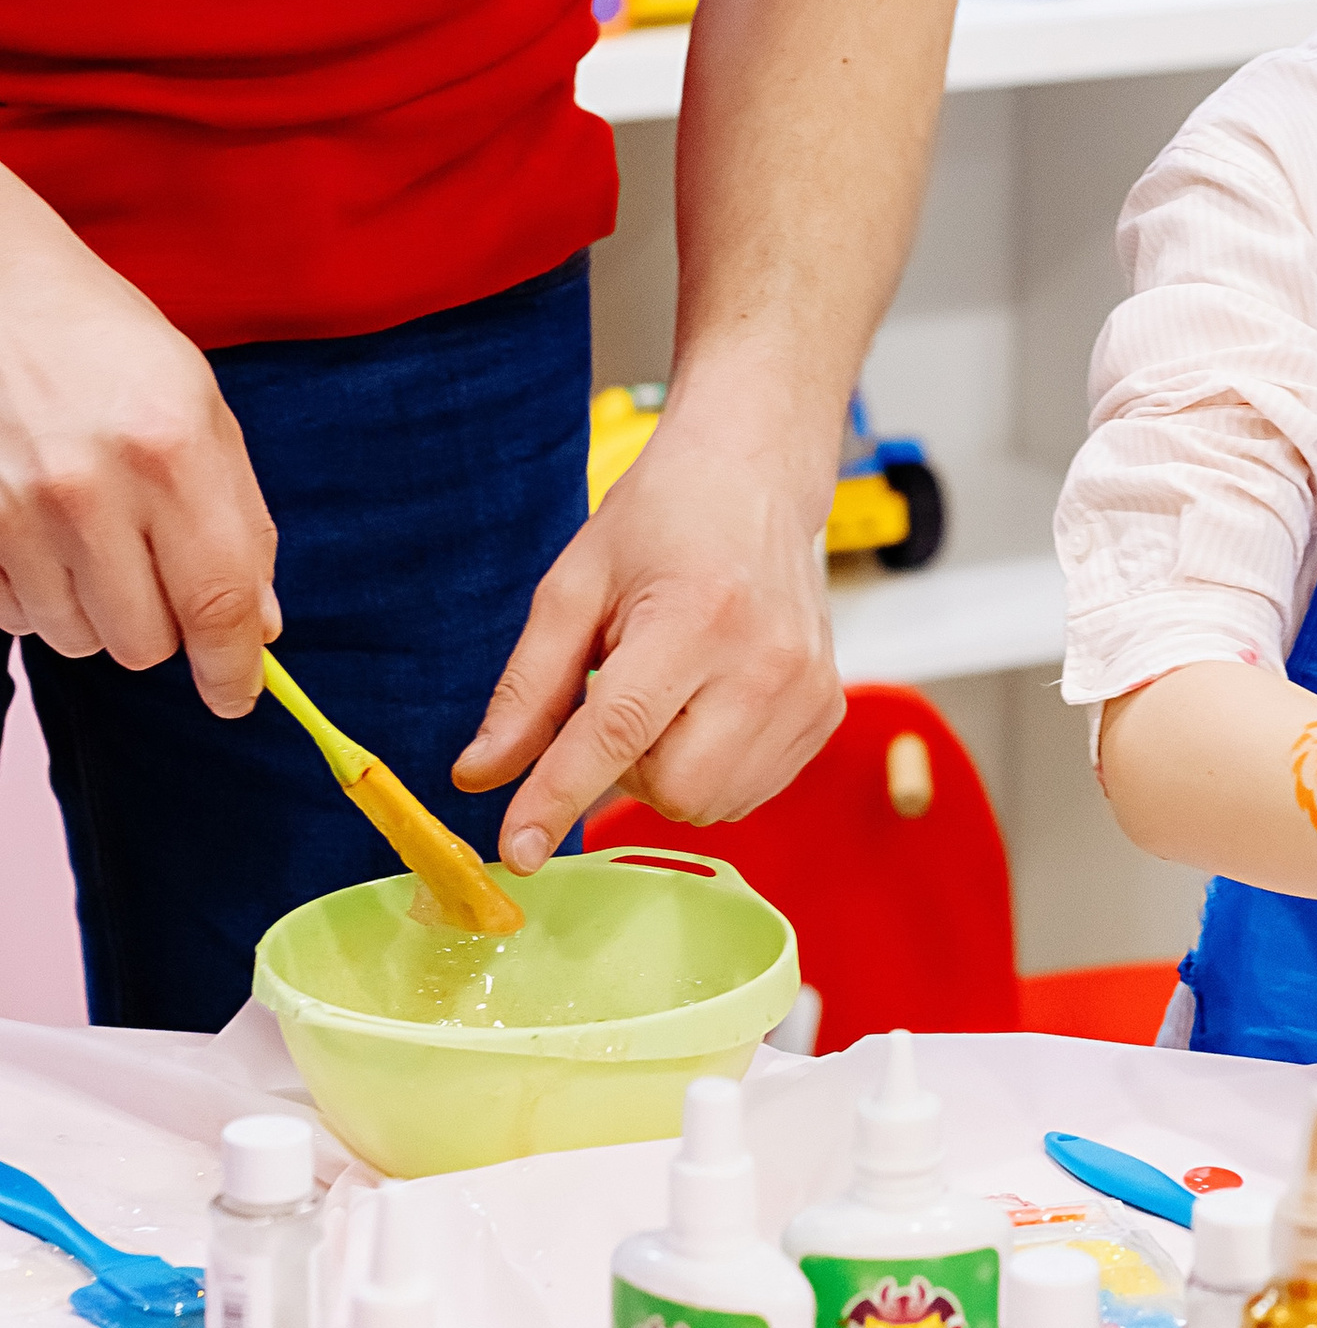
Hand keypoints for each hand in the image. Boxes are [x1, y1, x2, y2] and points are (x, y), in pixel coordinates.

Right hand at [0, 174, 277, 711]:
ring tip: (95, 534)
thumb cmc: (108, 343)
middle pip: (144, 643)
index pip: (218, 601)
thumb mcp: (200, 406)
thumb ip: (240, 518)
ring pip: (79, 640)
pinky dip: (39, 597)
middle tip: (158, 567)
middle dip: (164, 626)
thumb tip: (260, 626)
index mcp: (172, 448)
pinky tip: (44, 534)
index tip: (240, 694)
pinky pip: (16, 619)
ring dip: (99, 610)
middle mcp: (92, 488)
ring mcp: (17, 513)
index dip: (234, 668)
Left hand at [452, 394, 844, 869]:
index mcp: (699, 615)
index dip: (557, 797)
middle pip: (671, 788)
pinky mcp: (827, 712)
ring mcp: (809, 690)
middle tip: (621, 701)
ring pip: (710, 803)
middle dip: (623, 771)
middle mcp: (767, 660)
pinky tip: (707, 708)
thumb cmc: (665, 519)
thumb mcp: (575, 586)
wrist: (757, 477)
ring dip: (667, 772)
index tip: (517, 850)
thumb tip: (479, 776)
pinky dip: (711, 770)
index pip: (616, 733)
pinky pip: (748, 793)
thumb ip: (527, 688)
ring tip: (669, 696)